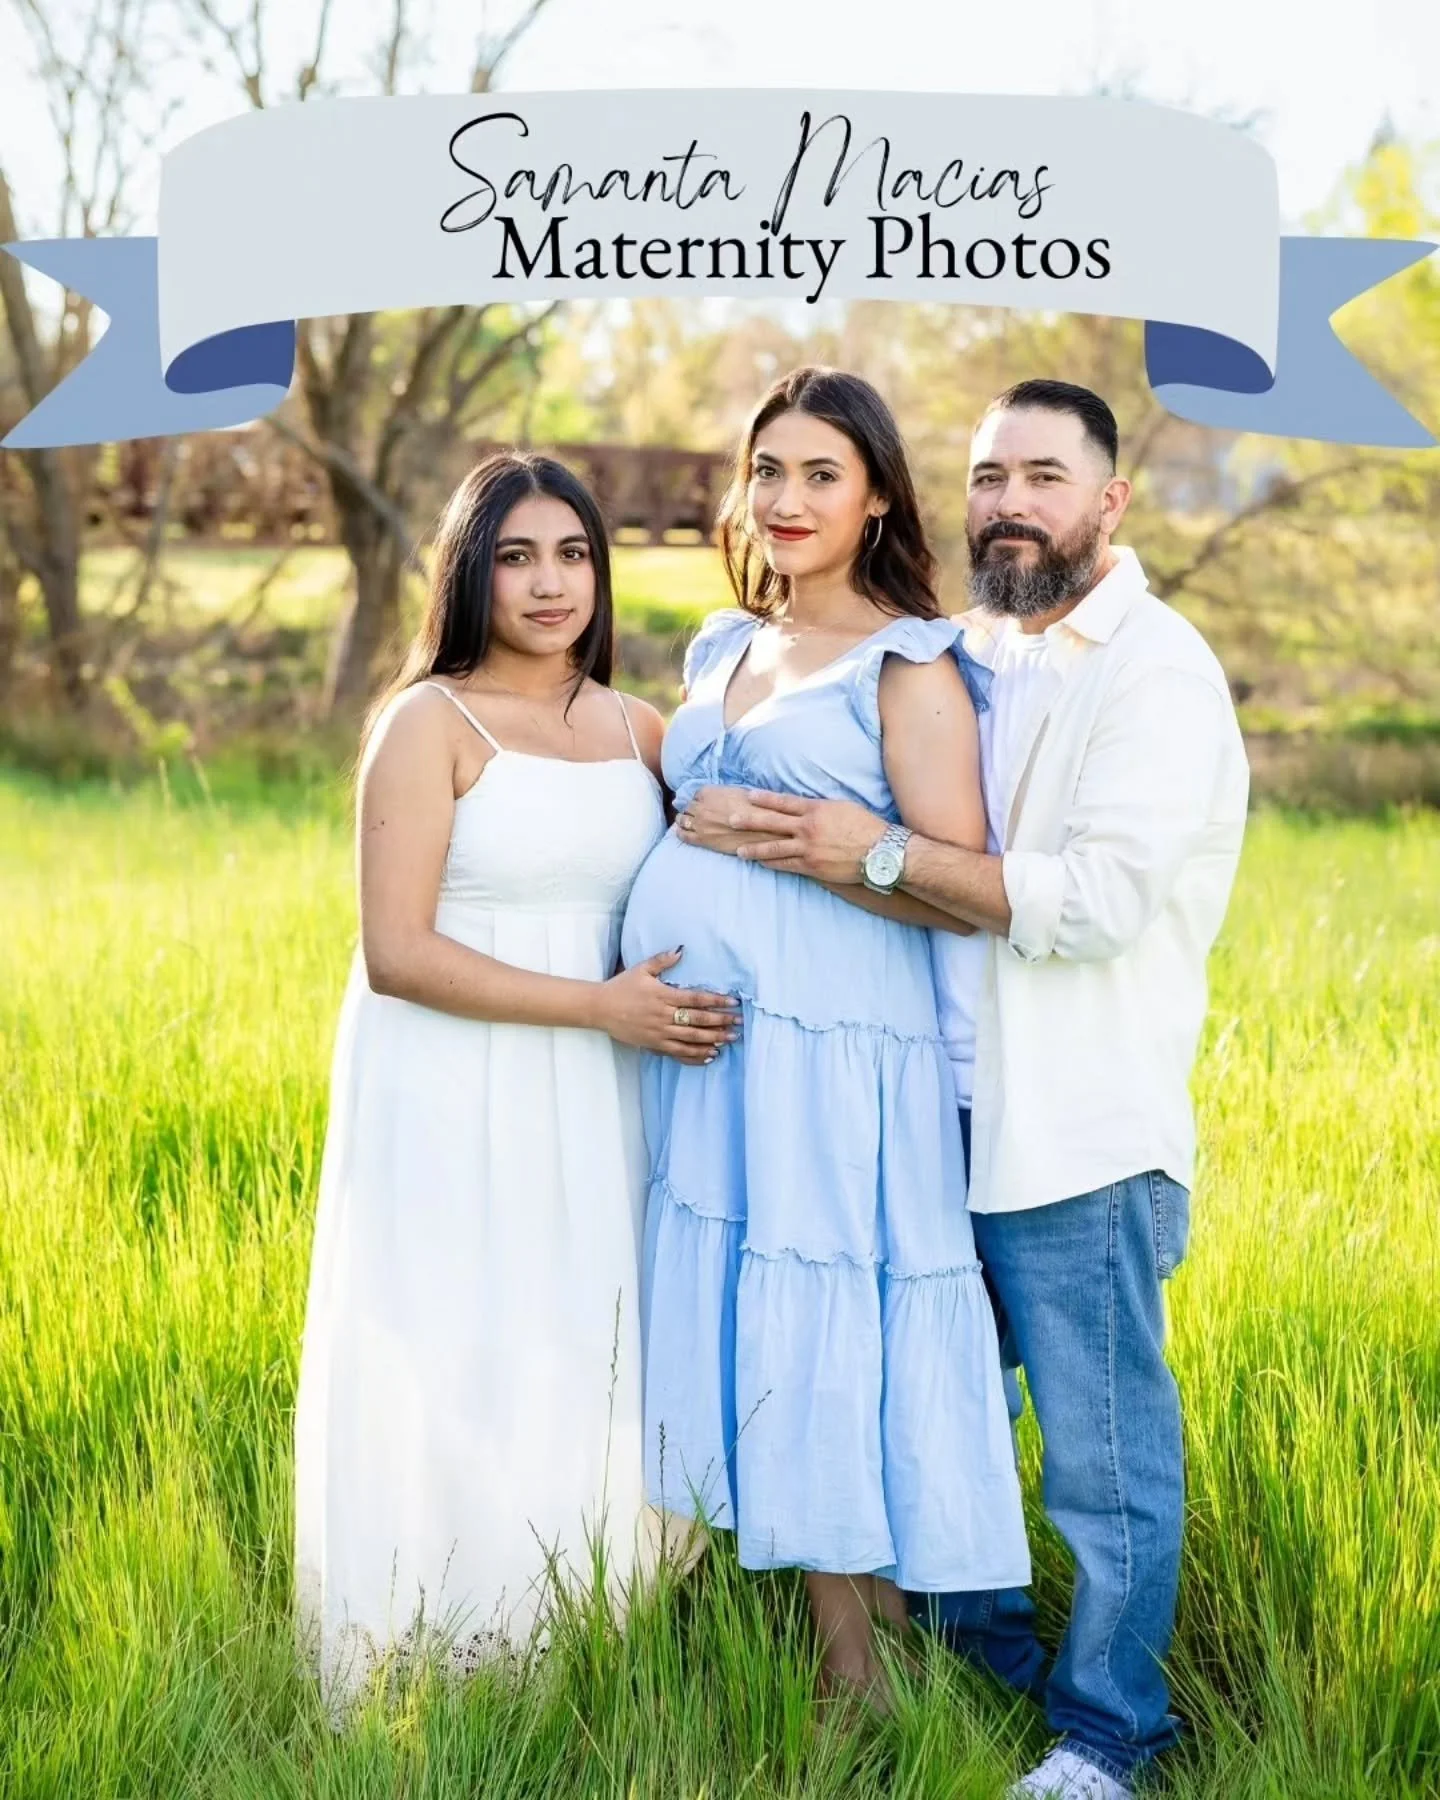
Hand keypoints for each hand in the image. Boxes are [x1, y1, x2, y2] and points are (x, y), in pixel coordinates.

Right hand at [594, 949, 742, 1063]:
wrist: (600, 1008)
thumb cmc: (622, 986)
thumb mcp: (641, 969)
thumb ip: (662, 960)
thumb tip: (681, 949)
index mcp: (663, 995)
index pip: (695, 999)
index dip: (716, 1001)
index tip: (733, 1003)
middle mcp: (663, 1015)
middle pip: (697, 1020)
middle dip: (720, 1022)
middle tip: (739, 1023)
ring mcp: (659, 1032)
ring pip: (691, 1039)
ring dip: (712, 1039)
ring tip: (729, 1039)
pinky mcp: (654, 1044)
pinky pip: (678, 1053)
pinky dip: (694, 1055)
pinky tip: (709, 1055)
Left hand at [672, 785, 776, 857]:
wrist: (761, 831)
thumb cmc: (756, 809)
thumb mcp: (740, 792)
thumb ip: (725, 793)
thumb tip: (722, 796)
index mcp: (710, 792)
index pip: (697, 794)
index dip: (700, 799)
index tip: (703, 802)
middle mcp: (701, 806)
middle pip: (688, 806)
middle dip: (691, 808)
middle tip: (694, 812)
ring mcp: (700, 824)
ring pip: (682, 819)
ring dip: (683, 819)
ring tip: (683, 820)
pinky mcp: (702, 839)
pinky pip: (684, 835)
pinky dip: (680, 832)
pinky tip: (680, 831)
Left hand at [680, 789, 886, 882]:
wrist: (881, 852)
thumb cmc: (866, 827)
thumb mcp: (843, 808)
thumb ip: (821, 808)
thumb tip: (807, 807)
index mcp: (816, 809)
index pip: (784, 802)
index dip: (764, 799)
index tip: (748, 796)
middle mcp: (808, 827)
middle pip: (772, 823)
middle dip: (749, 821)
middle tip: (731, 820)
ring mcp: (808, 848)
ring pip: (774, 848)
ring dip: (754, 849)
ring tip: (739, 851)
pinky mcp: (812, 866)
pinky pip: (787, 865)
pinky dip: (772, 864)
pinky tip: (761, 864)